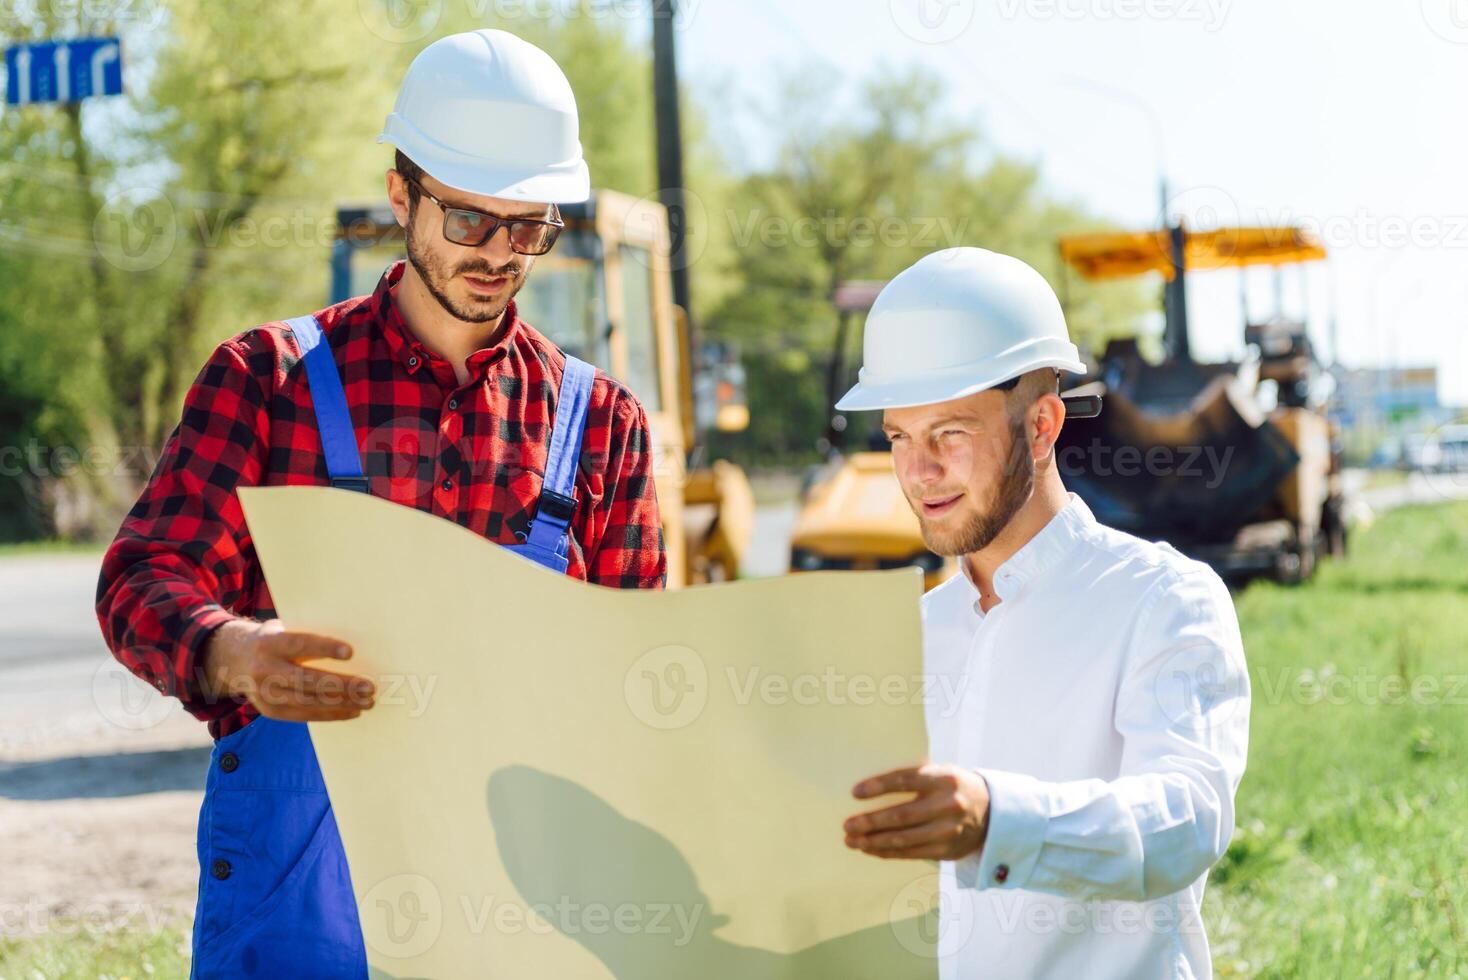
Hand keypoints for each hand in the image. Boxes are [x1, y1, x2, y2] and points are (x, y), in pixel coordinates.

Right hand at [202, 618, 373, 721]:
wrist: (233, 659)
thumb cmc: (273, 640)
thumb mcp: (283, 629)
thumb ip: (307, 638)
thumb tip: (351, 646)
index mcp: (270, 642)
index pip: (299, 645)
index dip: (324, 648)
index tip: (350, 652)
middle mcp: (264, 669)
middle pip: (306, 679)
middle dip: (341, 684)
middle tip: (369, 686)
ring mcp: (265, 693)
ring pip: (307, 701)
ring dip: (341, 703)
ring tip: (367, 701)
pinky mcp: (270, 710)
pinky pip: (304, 715)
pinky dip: (331, 714)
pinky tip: (352, 711)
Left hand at [844, 762, 989, 860]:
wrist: (992, 812)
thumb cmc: (953, 787)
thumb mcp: (940, 773)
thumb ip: (914, 777)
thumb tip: (869, 787)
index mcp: (944, 778)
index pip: (906, 780)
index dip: (879, 786)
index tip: (855, 793)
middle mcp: (948, 804)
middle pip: (902, 815)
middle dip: (870, 822)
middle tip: (847, 825)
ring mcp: (948, 830)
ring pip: (904, 839)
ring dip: (873, 841)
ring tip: (851, 840)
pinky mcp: (947, 851)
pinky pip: (911, 853)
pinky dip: (886, 852)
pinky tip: (870, 848)